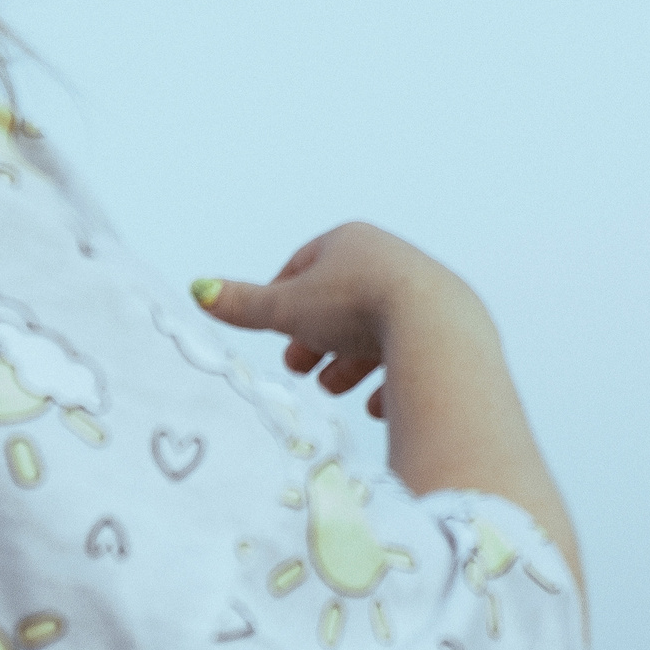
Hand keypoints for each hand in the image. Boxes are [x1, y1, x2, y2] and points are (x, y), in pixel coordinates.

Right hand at [192, 224, 584, 628]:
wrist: (436, 330)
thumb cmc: (357, 310)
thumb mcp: (289, 309)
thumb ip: (244, 305)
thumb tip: (197, 289)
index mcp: (352, 242)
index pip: (307, 265)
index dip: (285, 300)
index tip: (274, 331)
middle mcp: (394, 260)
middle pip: (344, 301)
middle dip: (318, 337)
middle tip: (301, 370)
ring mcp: (427, 293)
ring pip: (379, 329)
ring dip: (351, 361)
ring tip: (335, 390)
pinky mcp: (451, 330)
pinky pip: (414, 355)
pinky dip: (390, 380)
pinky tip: (376, 407)